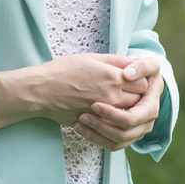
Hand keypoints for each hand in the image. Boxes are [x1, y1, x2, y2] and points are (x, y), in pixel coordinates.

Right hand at [0, 53, 148, 128]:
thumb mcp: (92, 58)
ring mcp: (102, 112)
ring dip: (126, 109)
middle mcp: (111, 95)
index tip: (134, 80)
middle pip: (138, 101)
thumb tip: (137, 61)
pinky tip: (106, 113)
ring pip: (127, 115)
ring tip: (117, 102)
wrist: (41, 90)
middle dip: (137, 97)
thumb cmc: (65, 70)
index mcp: (113, 77)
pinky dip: (113, 120)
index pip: (143, 84)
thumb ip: (117, 61)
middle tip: (128, 91)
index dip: (140, 82)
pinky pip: (112, 125)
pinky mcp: (93, 122)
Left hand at [73, 56, 164, 150]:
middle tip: (83, 115)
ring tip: (79, 122)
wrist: (142, 83)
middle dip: (101, 126)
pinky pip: (111, 145)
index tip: (94, 104)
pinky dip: (95, 139)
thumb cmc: (143, 73)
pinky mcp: (127, 136)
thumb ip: (142, 66)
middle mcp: (146, 124)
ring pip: (117, 142)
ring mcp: (137, 132)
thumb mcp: (148, 65)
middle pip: (124, 134)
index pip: (132, 118)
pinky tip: (81, 128)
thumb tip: (128, 75)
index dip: (113, 114)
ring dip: (96, 134)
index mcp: (151, 108)